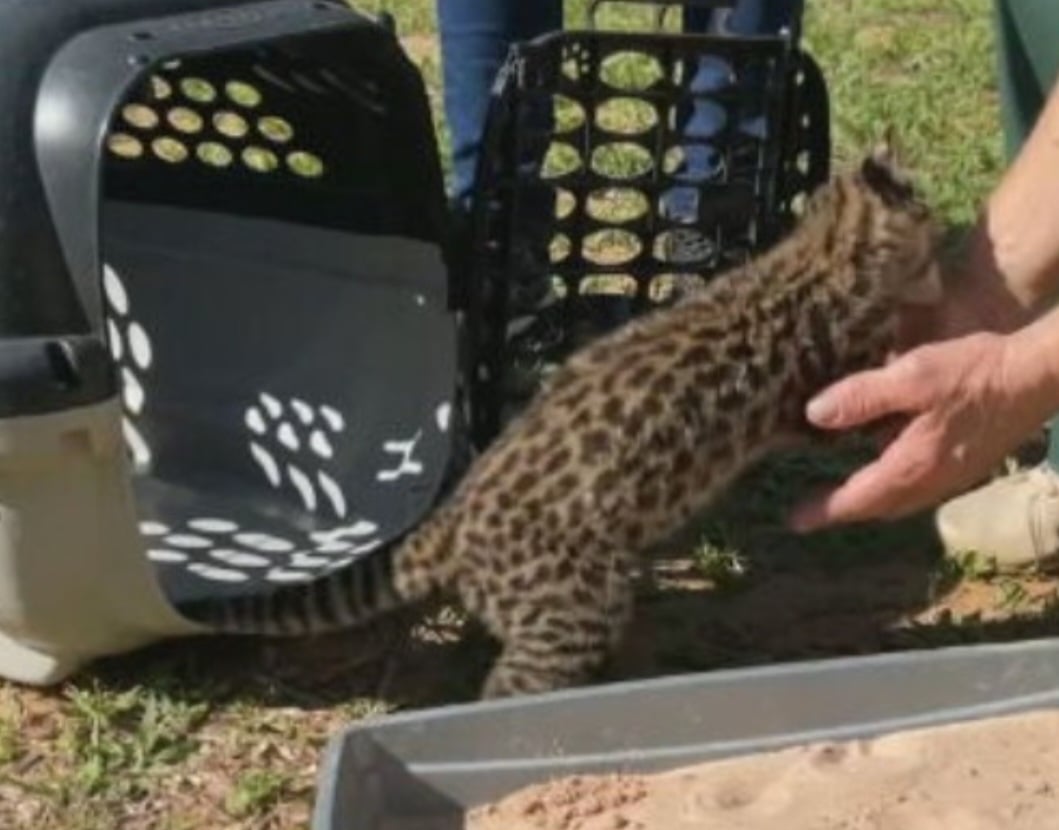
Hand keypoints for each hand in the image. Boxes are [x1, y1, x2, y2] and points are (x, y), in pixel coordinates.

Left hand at [790, 331, 1054, 530]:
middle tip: (813, 510)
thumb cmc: (976, 373)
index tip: (795, 521)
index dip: (824, 510)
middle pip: (879, 507)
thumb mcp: (912, 376)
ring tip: (845, 489)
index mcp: (912, 465)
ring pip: (902, 499)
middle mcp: (933, 481)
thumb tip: (814, 415)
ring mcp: (955, 476)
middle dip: (845, 509)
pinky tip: (889, 458)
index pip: (858, 498)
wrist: (1043, 375)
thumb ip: (862, 397)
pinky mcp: (969, 464)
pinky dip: (896, 483)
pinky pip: (922, 486)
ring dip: (872, 499)